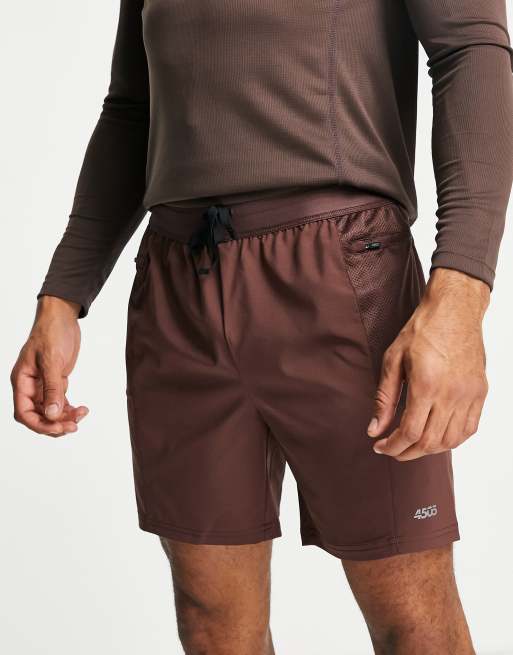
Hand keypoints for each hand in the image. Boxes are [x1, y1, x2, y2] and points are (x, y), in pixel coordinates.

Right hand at [11, 295, 88, 436]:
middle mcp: (30, 386)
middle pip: (38, 416)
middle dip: (55, 424)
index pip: (24, 412)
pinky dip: (70, 409)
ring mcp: (43, 384)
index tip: (58, 428)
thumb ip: (52, 388)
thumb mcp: (51, 360)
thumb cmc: (51, 332)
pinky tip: (82, 409)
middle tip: (74, 426)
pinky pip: (60, 402)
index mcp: (22, 381)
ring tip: (82, 414)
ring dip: (65, 418)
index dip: (39, 424)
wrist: (62, 316)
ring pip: (50, 411)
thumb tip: (52, 414)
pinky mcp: (56, 381)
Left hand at [367, 268, 489, 460]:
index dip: (393, 446)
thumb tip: (374, 429)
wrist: (454, 311)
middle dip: (406, 452)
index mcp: (426, 384)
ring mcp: (469, 395)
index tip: (380, 446)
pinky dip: (451, 440)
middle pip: (430, 442)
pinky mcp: (480, 392)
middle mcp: (451, 394)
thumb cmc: (421, 331)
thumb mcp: (393, 361)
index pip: (410, 432)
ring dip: (429, 450)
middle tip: (392, 449)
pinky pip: (469, 428)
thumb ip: (384, 399)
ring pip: (451, 441)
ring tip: (411, 444)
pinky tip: (435, 436)